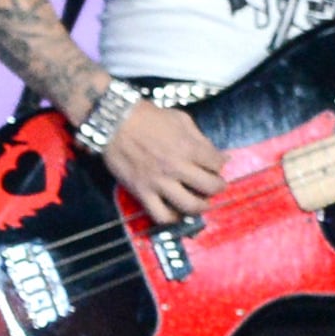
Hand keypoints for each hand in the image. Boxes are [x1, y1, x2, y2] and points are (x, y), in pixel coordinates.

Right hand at [97, 96, 225, 224]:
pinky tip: (175, 211)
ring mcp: (159, 183)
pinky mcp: (142, 192)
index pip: (218, 164)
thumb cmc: (149, 117)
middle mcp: (177, 168)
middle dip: (217, 187)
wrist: (114, 123)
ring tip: (200, 203)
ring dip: (201, 206)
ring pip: (190, 206)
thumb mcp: (181, 119)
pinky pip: (161, 215)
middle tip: (213, 185)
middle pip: (210, 187)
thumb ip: (201, 139)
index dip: (220, 164)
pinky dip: (172, 218)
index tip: (215, 164)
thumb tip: (220, 156)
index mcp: (189, 147)